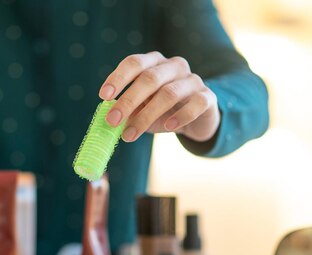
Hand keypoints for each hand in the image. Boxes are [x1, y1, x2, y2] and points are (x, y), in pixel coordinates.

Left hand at [99, 51, 219, 142]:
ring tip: (129, 135)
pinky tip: (168, 127)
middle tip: (112, 120)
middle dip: (128, 100)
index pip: (134, 63)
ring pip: (169, 93)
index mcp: (154, 63)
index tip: (104, 96)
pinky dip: (181, 116)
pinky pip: (196, 103)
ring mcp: (193, 80)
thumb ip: (127, 111)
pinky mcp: (207, 97)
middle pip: (149, 78)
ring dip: (146, 116)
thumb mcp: (142, 109)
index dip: (118, 78)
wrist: (197, 118)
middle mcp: (174, 66)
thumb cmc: (162, 111)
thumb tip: (108, 120)